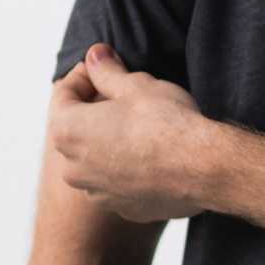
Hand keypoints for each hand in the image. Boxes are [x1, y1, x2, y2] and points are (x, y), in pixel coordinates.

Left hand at [48, 43, 213, 223]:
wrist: (202, 169)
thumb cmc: (166, 123)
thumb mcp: (135, 85)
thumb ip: (107, 71)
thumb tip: (95, 56)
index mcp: (68, 131)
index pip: (63, 94)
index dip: (84, 74)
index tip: (105, 65)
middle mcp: (74, 168)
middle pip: (75, 128)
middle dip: (95, 108)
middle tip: (125, 93)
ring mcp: (97, 193)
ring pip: (95, 158)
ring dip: (109, 140)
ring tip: (141, 124)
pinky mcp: (123, 208)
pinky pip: (117, 181)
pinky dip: (127, 166)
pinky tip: (153, 153)